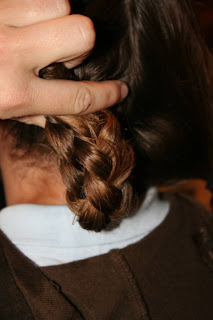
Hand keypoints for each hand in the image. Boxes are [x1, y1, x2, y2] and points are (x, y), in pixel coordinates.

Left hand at [0, 0, 127, 125]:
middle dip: (82, 45)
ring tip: (39, 36)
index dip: (107, 95)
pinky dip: (38, 8)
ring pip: (61, 5)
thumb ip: (40, 113)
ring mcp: (2, 23)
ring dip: (58, 20)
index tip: (120, 90)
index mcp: (15, 94)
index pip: (79, 97)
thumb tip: (75, 111)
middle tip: (62, 54)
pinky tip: (25, 24)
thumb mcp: (6, 112)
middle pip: (82, 33)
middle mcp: (11, 55)